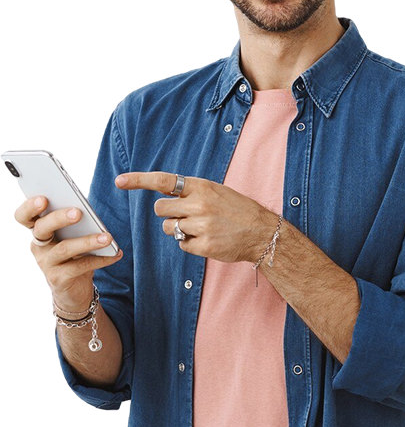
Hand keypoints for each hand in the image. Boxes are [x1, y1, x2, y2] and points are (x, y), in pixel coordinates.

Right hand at [15, 195, 121, 310]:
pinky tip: (115, 255)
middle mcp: (39, 246)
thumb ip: (75, 223)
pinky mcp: (58, 279)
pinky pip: (79, 267)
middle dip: (59, 218)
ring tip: (107, 237)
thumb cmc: (75, 255)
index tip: (43, 199)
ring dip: (88, 241)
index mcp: (40, 231)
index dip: (29, 207)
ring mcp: (47, 263)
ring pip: (64, 248)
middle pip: (42, 228)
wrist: (74, 289)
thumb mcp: (73, 237)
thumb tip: (89, 211)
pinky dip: (100, 259)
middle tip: (78, 212)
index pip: (25, 216)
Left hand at [115, 171, 273, 262]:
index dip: (139, 180)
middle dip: (167, 213)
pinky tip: (207, 239)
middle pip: (160, 209)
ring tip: (201, 228)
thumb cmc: (236, 209)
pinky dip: (190, 244)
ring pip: (169, 228)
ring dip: (179, 230)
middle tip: (185, 215)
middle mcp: (199, 204)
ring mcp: (201, 226)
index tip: (120, 181)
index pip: (164, 181)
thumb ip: (190, 191)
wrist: (262, 232)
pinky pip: (181, 245)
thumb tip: (162, 194)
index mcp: (201, 187)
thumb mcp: (215, 191)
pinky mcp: (204, 246)